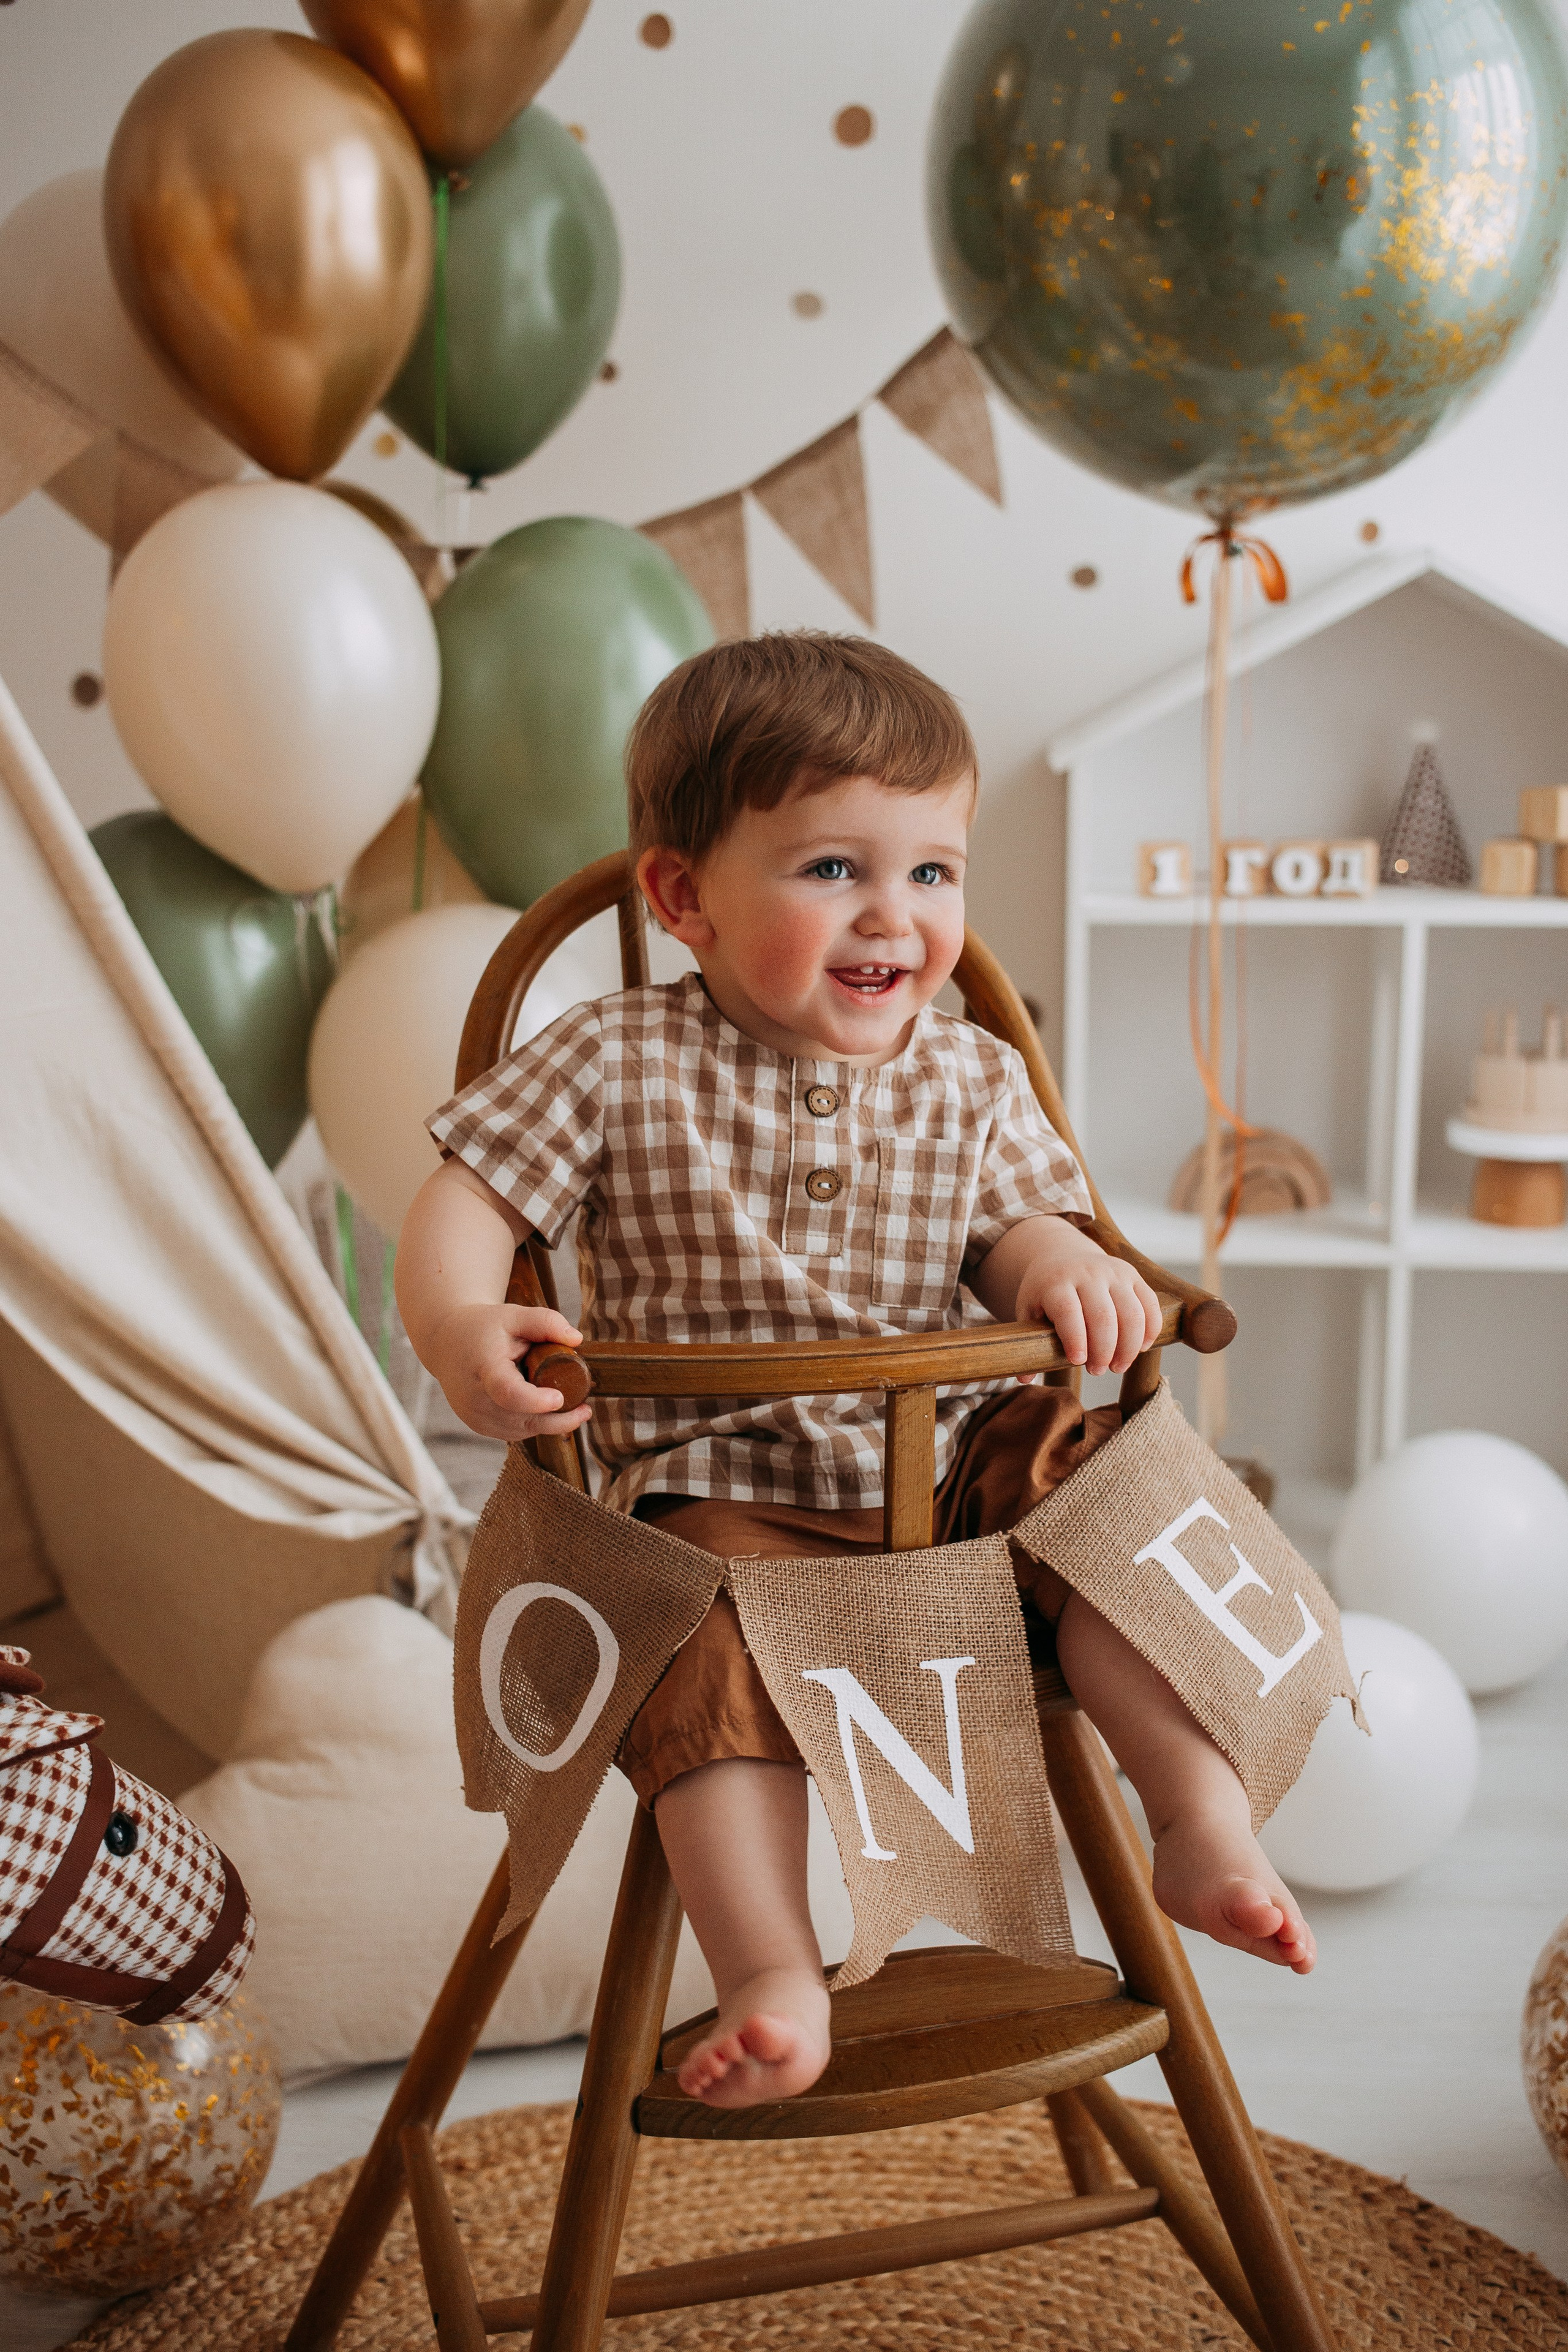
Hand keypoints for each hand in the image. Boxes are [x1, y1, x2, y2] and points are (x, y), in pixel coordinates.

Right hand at [425, 1303, 591, 1442]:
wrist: (447, 1343)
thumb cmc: (484, 1328)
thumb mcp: (514, 1316)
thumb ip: (546, 1322)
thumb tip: (577, 1339)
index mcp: (484, 1367)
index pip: (508, 1392)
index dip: (535, 1400)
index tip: (560, 1398)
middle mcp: (476, 1398)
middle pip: (522, 1418)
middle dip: (558, 1418)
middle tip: (586, 1408)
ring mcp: (476, 1416)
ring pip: (523, 1430)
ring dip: (549, 1422)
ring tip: (572, 1405)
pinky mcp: (480, 1426)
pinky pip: (515, 1432)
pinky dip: (533, 1423)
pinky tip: (546, 1410)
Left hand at [1014, 1226, 1161, 1377]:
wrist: (1063, 1257)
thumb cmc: (1046, 1293)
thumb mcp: (1028, 1310)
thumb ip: (1025, 1342)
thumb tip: (1025, 1378)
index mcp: (1056, 1282)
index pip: (1068, 1310)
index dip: (1075, 1338)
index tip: (1078, 1362)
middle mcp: (1087, 1273)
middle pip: (1103, 1316)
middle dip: (1103, 1350)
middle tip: (1097, 1371)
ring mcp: (1114, 1273)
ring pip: (1132, 1313)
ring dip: (1129, 1346)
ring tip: (1118, 1367)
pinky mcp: (1134, 1276)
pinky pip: (1150, 1305)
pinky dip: (1150, 1330)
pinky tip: (1140, 1349)